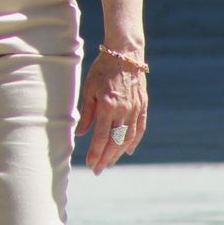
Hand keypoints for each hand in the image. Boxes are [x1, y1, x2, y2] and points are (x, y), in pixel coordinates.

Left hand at [75, 51, 148, 173]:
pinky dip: (134, 141)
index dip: (96, 152)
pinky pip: (140, 128)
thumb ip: (86, 112)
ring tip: (110, 163)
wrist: (125, 54)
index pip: (101, 136)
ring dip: (118, 153)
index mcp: (108, 106)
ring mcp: (135, 109)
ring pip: (128, 138)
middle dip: (106, 157)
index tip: (91, 164)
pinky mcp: (143, 106)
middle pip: (115, 141)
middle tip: (98, 170)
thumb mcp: (89, 88)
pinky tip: (128, 150)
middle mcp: (124, 110)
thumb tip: (80, 133)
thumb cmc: (102, 69)